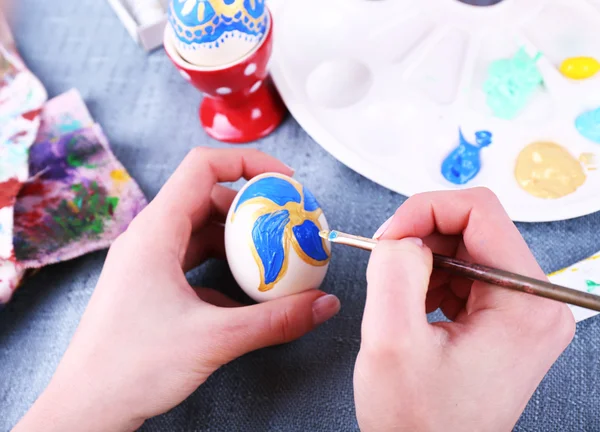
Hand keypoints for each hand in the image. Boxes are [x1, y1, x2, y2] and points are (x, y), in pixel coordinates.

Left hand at [15, 148, 339, 431]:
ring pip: (203, 230)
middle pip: (208, 197)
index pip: (203, 166)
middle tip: (287, 221)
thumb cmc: (130, 368)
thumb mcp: (214, 339)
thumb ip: (276, 321)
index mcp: (156, 231)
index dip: (248, 163)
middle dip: (252, 205)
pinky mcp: (153, 284)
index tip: (284, 182)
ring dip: (240, 238)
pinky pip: (195, 259)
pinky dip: (225, 265)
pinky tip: (248, 290)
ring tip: (273, 254)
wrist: (87, 407)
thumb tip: (322, 304)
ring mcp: (150, 261)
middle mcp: (150, 238)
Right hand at [354, 188, 574, 431]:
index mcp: (524, 305)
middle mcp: (535, 304)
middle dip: (420, 239)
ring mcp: (521, 312)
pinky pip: (464, 274)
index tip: (389, 237)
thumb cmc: (419, 424)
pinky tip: (415, 310)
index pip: (480, 211)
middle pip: (473, 228)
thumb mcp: (391, 342)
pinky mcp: (503, 320)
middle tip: (386, 265)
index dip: (424, 210)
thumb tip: (401, 235)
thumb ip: (393, 271)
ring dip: (423, 264)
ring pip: (464, 249)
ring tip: (402, 302)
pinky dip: (429, 281)